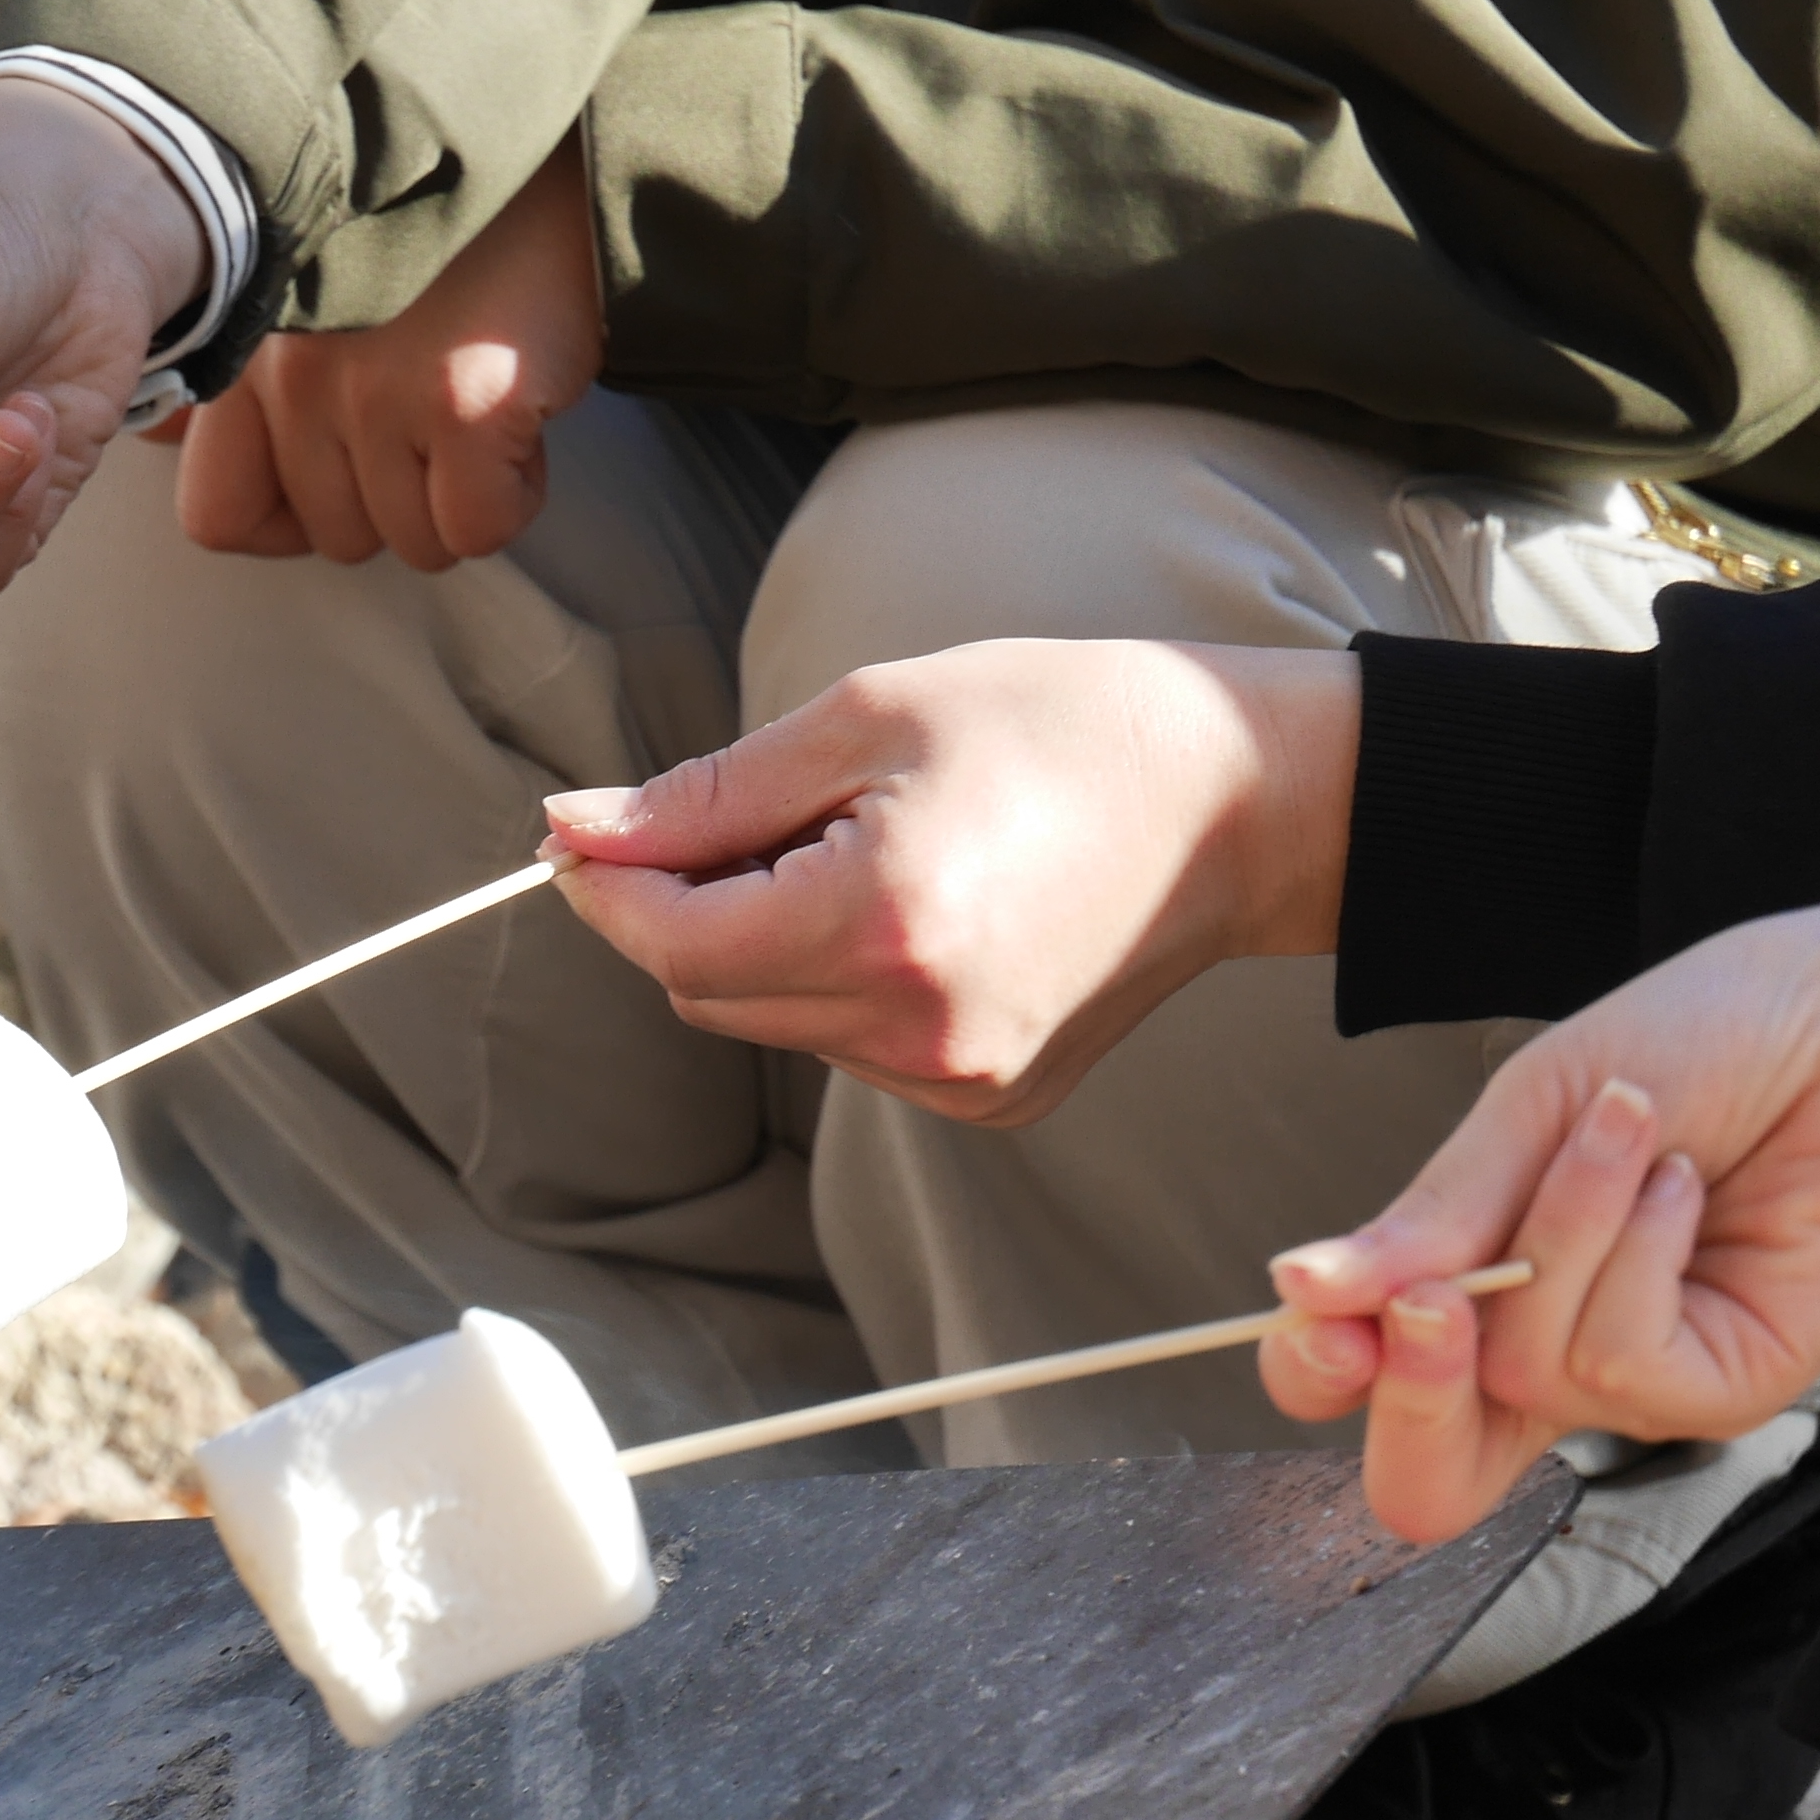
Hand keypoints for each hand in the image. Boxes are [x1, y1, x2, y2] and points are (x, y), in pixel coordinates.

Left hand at [169, 137, 598, 571]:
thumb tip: (162, 440)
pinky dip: (509, 496)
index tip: (343, 474)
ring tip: (478, 410)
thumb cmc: (429, 228)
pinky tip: (520, 424)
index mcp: (247, 348)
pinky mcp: (467, 399)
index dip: (286, 519)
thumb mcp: (303, 285)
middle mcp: (294, 374)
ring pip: (407, 541)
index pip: (217, 516)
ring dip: (454, 500)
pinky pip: (476, 526)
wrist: (548, 139)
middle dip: (391, 503)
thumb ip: (231, 370)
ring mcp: (377, 389)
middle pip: (330, 535)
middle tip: (433, 425)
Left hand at [545, 640, 1358, 1127]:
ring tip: (871, 848)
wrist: (1246, 800)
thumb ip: (708, 795)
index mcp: (884, 924)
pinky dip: (840, 982)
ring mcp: (957, 1081)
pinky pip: (848, 1048)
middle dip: (691, 907)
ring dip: (769, 944)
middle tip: (759, 810)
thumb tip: (573, 831)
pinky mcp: (987, 1101)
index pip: (672, 944)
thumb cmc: (1065, 725)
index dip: (608, 889)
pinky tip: (923, 909)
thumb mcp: (871, 718)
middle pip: (707, 993)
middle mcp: (917, 1030)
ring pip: (772, 1023)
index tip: (578, 833)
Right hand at [1264, 910, 1819, 1539]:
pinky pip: (1617, 1364)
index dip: (1313, 1374)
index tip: (1314, 1306)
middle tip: (1426, 1301)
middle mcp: (1548, 1360)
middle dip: (1406, 1398)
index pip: (1356, 1385)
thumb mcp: (1532, 1108)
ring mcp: (1639, 1386)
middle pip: (1424, 1480)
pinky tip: (1677, 1186)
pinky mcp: (1725, 1389)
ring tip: (1625, 1137)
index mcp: (1476, 1294)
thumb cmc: (1711, 1040)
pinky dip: (1630, 1257)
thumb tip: (1300, 1287)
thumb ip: (1426, 1218)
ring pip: (1519, 1377)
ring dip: (1557, 1238)